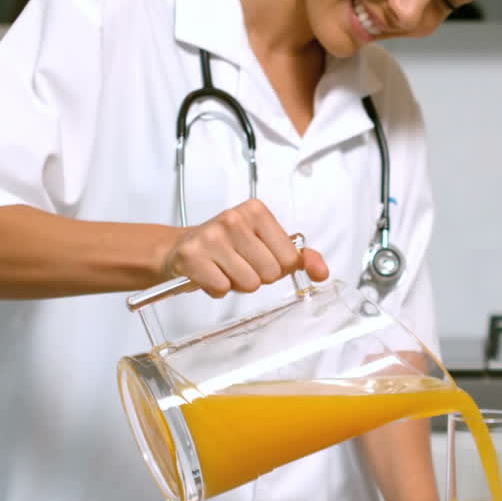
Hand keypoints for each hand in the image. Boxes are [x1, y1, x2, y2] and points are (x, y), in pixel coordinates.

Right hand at [160, 199, 329, 297]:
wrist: (179, 247)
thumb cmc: (226, 245)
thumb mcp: (265, 242)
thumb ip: (297, 256)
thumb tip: (322, 272)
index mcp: (256, 211)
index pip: (289, 258)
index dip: (277, 267)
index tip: (260, 257)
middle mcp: (234, 219)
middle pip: (270, 274)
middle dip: (257, 277)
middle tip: (239, 264)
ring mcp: (211, 237)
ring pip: (247, 284)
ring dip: (236, 284)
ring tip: (224, 269)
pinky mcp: (192, 256)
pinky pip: (221, 289)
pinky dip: (216, 289)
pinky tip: (209, 274)